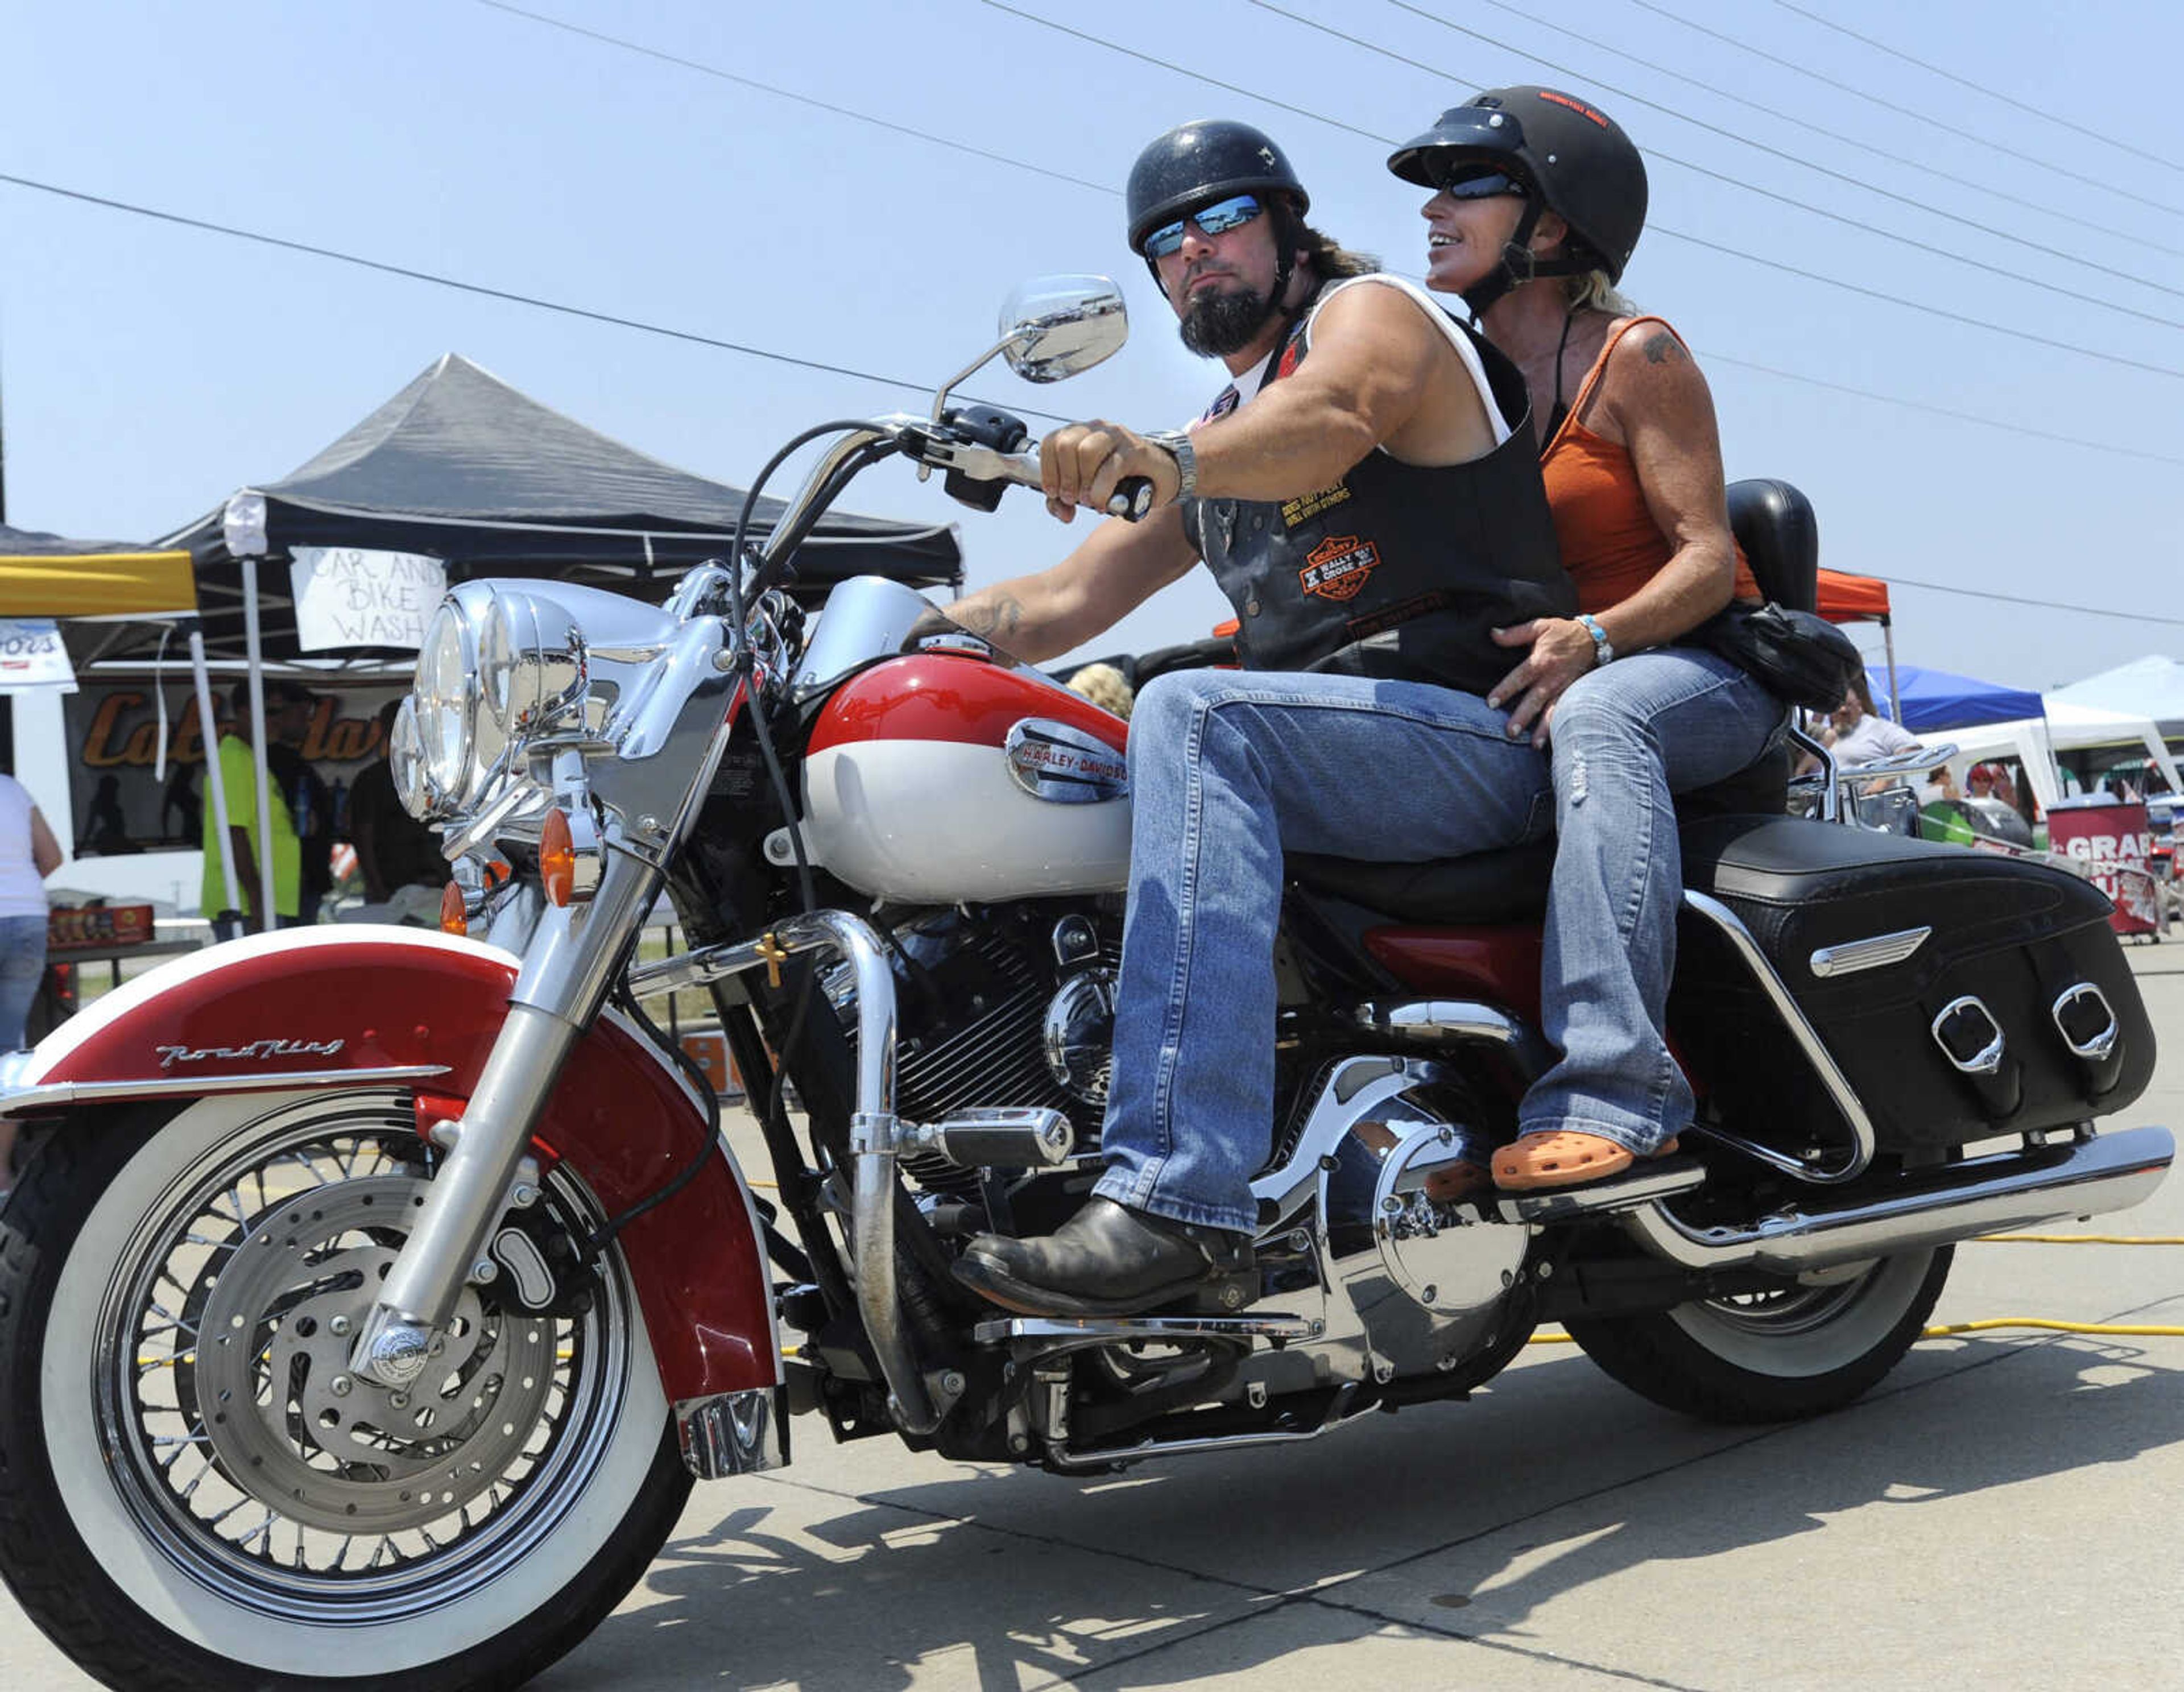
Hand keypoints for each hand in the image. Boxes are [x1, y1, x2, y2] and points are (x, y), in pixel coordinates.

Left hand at [1036, 420, 1179, 522]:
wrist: (1160, 476)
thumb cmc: (1122, 479)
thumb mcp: (1088, 489)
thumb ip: (1067, 501)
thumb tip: (1062, 511)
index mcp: (1080, 434)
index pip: (1051, 442)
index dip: (1047, 470)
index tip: (1054, 492)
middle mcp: (1096, 429)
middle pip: (1065, 445)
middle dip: (1065, 478)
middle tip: (1073, 498)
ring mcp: (1116, 436)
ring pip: (1086, 451)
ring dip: (1083, 482)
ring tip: (1088, 500)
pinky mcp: (1134, 450)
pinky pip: (1111, 468)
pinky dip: (1102, 490)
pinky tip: (1103, 502)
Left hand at [1486, 618, 1597, 747]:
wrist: (1595, 639)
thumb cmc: (1562, 632)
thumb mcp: (1539, 627)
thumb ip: (1515, 634)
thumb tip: (1493, 634)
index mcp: (1540, 661)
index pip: (1519, 677)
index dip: (1505, 690)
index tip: (1491, 703)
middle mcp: (1551, 678)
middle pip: (1535, 699)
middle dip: (1523, 716)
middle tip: (1510, 732)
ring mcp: (1563, 689)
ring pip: (1552, 711)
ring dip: (1544, 729)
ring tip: (1534, 745)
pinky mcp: (1573, 695)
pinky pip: (1565, 712)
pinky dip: (1559, 727)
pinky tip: (1554, 742)